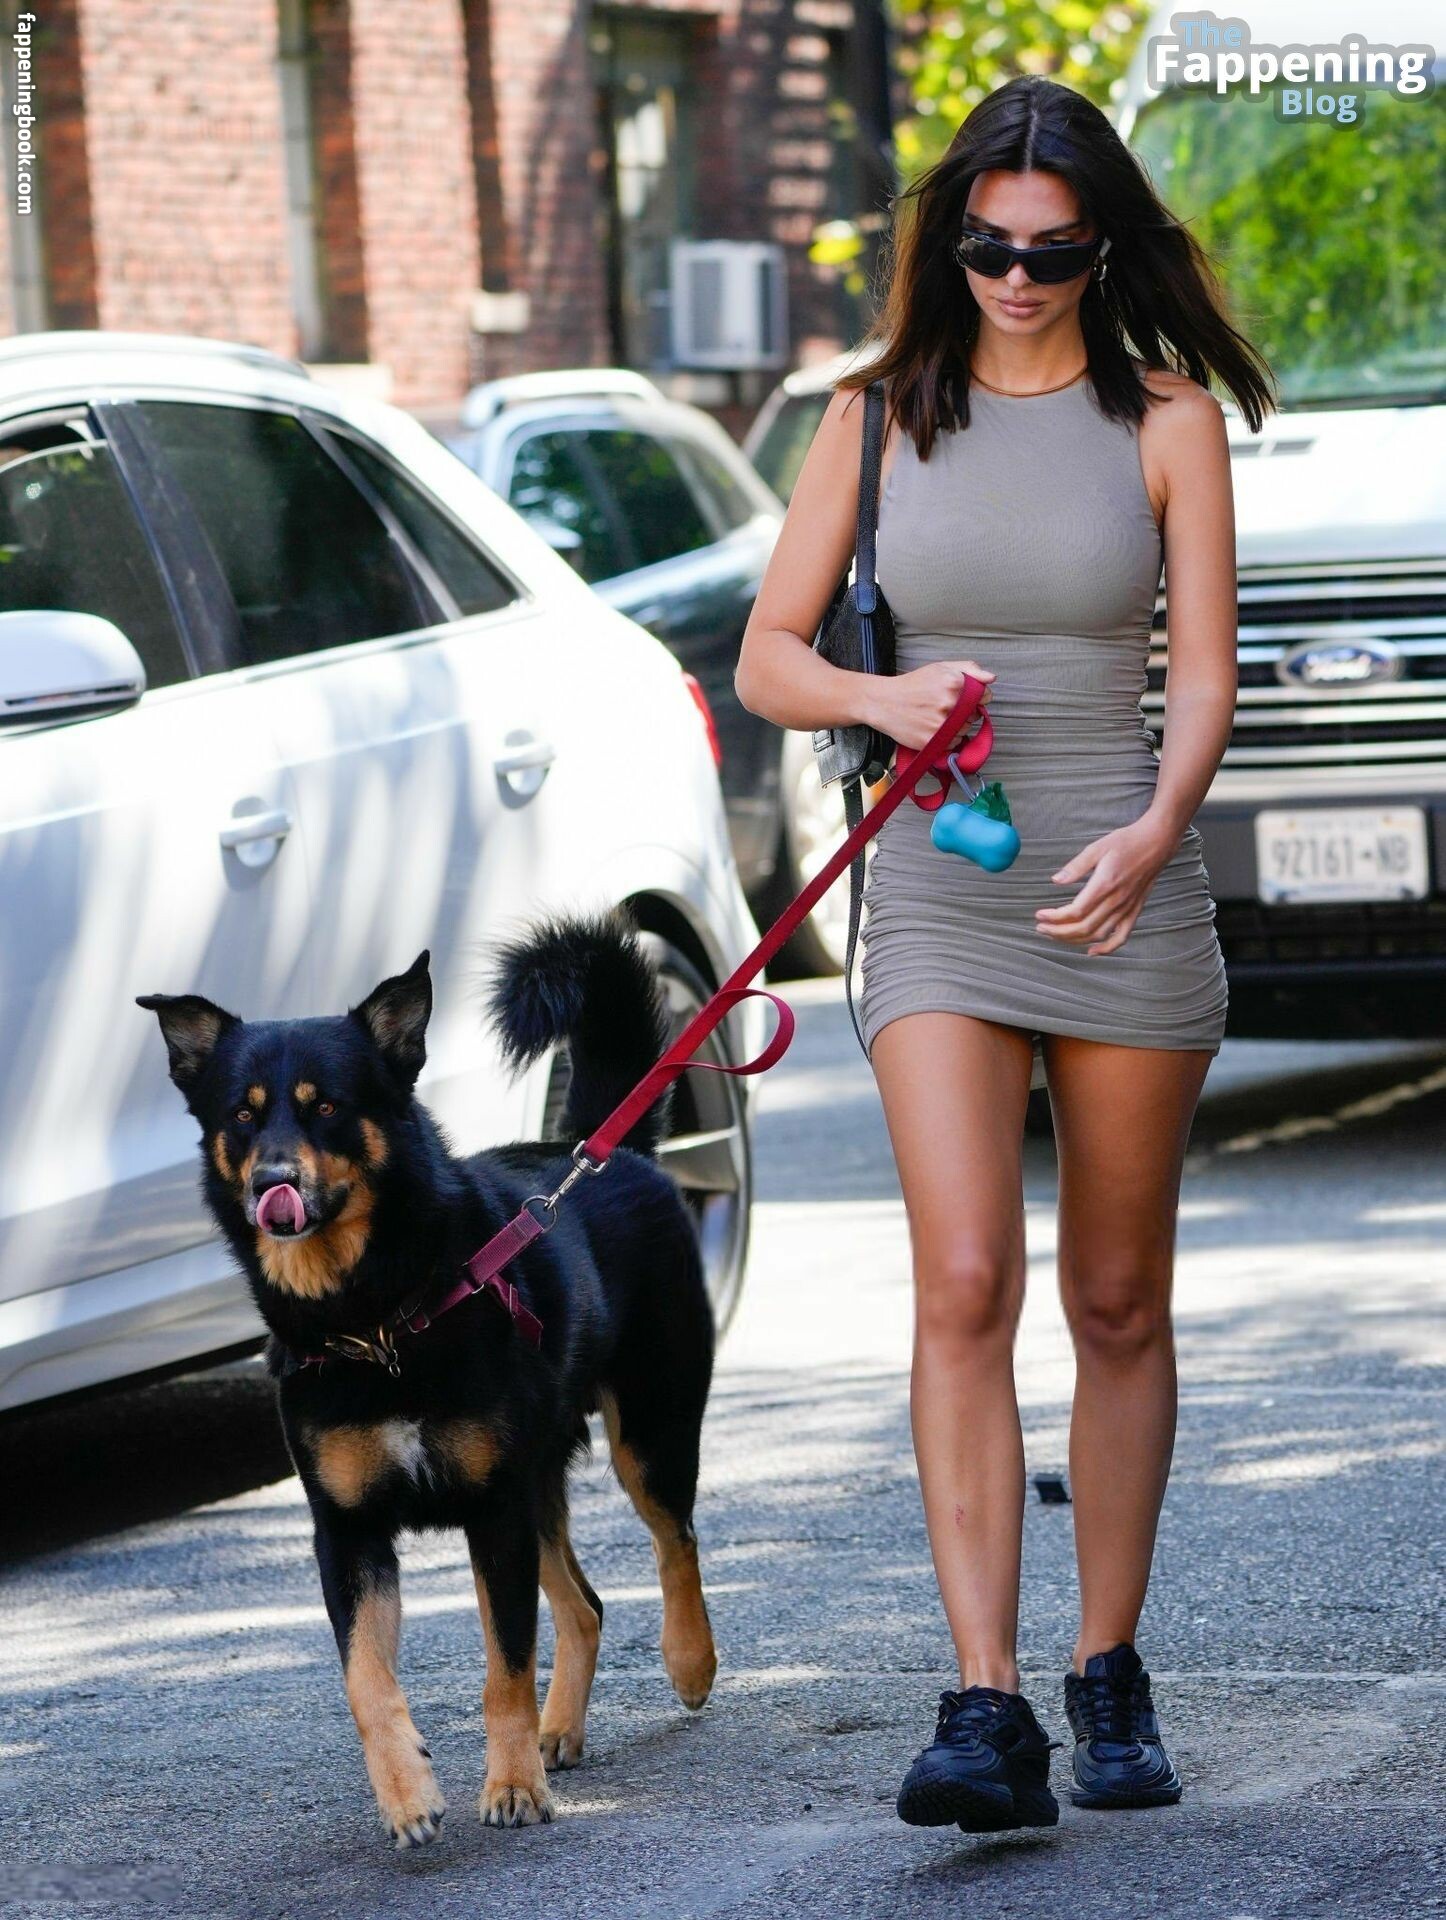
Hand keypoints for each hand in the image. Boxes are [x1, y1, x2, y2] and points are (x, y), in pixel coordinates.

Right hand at [868, 661, 994, 751]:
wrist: (883, 702)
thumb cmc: (913, 684)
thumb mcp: (940, 668)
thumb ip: (969, 669)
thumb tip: (991, 678)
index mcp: (954, 683)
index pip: (984, 696)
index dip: (976, 699)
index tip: (964, 699)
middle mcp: (949, 703)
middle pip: (974, 716)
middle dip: (964, 713)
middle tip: (944, 708)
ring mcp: (941, 724)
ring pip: (964, 731)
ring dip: (956, 727)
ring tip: (936, 718)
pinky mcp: (932, 740)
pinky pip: (952, 744)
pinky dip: (946, 739)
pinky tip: (933, 728)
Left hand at [1035, 815, 1175, 953]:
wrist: (1157, 842)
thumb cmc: (1127, 842)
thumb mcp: (1097, 848)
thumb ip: (1076, 866)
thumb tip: (1056, 880)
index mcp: (1104, 885)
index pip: (1075, 912)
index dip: (1055, 918)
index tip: (1040, 915)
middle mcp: (1116, 901)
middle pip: (1083, 928)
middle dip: (1058, 932)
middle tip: (1041, 928)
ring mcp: (1127, 908)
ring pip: (1098, 935)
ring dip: (1074, 940)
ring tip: (1057, 935)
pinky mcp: (1135, 911)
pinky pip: (1121, 936)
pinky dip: (1107, 948)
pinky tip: (1091, 951)